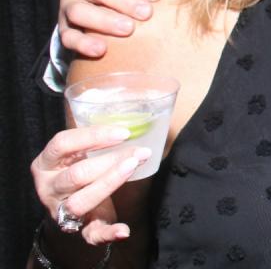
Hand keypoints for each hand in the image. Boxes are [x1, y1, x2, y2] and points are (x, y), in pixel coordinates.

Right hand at [32, 126, 149, 244]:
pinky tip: (124, 229)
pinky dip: (108, 233)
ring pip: (81, 202)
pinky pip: (90, 234)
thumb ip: (95, 138)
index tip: (124, 132)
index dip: (93, 136)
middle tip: (139, 151)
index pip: (62, 144)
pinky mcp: (77, 229)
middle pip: (76, 175)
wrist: (69, 205)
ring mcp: (60, 211)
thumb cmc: (78, 168)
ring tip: (134, 167)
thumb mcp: (77, 152)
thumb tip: (131, 121)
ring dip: (111, 184)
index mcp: (46, 164)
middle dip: (110, 162)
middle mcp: (48, 188)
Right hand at [60, 0, 159, 56]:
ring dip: (104, 21)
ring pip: (80, 12)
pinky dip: (83, 43)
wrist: (98, 10)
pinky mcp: (65, 29)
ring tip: (128, 29)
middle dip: (124, 0)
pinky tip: (101, 49)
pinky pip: (68, 37)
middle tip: (147, 13)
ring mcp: (70, 7)